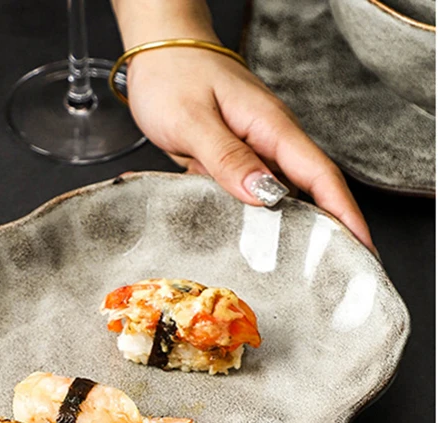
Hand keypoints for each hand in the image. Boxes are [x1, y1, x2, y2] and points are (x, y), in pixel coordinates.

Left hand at [125, 46, 374, 252]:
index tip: (360, 247)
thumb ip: (227, 157)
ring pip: (277, 198)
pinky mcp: (230, 162)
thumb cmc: (173, 77)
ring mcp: (250, 153)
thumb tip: (264, 194)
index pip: (318, 176)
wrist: (155, 56)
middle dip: (326, 230)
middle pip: (307, 191)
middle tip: (333, 273)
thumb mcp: (194, 120)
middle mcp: (266, 141)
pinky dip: (253, 220)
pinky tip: (250, 245)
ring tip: (297, 271)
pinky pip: (247, 196)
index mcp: (269, 127)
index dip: (343, 213)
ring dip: (289, 230)